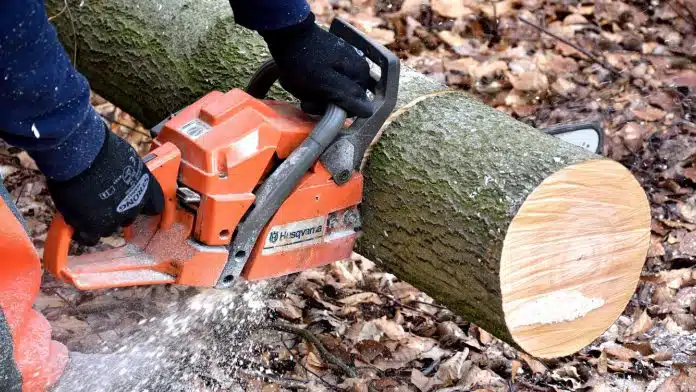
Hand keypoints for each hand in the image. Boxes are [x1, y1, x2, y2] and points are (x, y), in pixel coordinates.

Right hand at [47, 126, 163, 244]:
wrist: (80, 154)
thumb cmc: (100, 148)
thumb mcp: (125, 158)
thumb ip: (126, 172)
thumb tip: (120, 173)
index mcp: (147, 187)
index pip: (155, 205)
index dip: (144, 205)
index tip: (138, 205)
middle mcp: (134, 205)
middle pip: (128, 217)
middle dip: (118, 211)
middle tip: (102, 200)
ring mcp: (114, 218)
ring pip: (108, 228)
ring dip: (99, 220)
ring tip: (85, 207)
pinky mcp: (93, 226)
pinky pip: (90, 237)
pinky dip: (83, 232)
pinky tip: (77, 223)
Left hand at [260, 13, 373, 117]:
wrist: (286, 34)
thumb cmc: (304, 63)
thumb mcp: (326, 85)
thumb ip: (349, 98)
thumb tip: (369, 111)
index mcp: (361, 74)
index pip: (355, 107)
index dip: (336, 111)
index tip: (316, 105)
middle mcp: (358, 68)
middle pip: (345, 99)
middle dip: (324, 103)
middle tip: (305, 100)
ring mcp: (346, 62)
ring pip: (334, 91)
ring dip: (318, 95)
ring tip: (302, 90)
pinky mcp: (333, 59)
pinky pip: (328, 81)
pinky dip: (315, 84)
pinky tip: (304, 80)